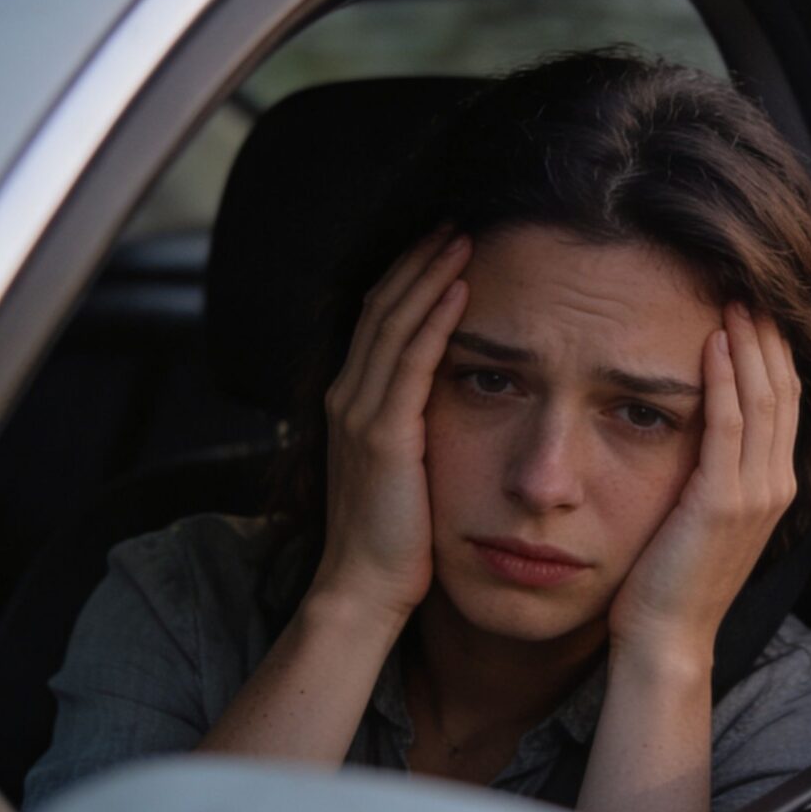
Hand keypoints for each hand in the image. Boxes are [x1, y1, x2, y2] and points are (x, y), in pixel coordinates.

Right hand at [310, 230, 470, 624]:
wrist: (364, 592)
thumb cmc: (395, 540)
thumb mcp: (405, 469)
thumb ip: (415, 427)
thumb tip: (453, 400)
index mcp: (352, 403)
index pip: (378, 320)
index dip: (408, 277)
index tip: (443, 243)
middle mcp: (348, 398)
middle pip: (381, 306)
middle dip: (418, 260)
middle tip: (455, 220)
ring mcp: (361, 415)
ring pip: (393, 322)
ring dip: (428, 274)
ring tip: (462, 236)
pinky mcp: (384, 435)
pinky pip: (411, 361)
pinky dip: (434, 319)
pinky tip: (460, 288)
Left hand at [609, 306, 800, 662]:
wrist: (665, 638)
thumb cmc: (669, 579)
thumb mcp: (701, 515)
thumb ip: (712, 471)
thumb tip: (698, 424)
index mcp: (773, 486)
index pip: (784, 401)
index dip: (773, 350)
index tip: (753, 308)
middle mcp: (774, 485)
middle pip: (783, 389)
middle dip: (767, 334)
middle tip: (746, 285)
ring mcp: (754, 493)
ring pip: (763, 398)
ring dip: (748, 343)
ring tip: (732, 299)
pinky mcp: (722, 501)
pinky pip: (729, 424)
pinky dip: (724, 378)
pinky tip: (711, 342)